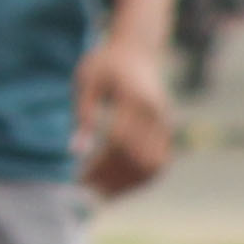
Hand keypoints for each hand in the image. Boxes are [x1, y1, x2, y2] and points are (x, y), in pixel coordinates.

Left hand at [76, 38, 172, 199]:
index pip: (119, 142)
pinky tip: (118, 186)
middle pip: (137, 158)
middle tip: (86, 186)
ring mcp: (166, 124)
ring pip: (153, 166)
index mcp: (134, 98)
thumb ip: (83, 114)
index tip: (79, 177)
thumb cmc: (105, 63)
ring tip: (101, 192)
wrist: (137, 51)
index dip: (99, 164)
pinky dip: (141, 179)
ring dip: (129, 184)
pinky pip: (160, 163)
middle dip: (112, 178)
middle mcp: (156, 114)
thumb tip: (76, 152)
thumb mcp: (87, 80)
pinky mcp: (167, 131)